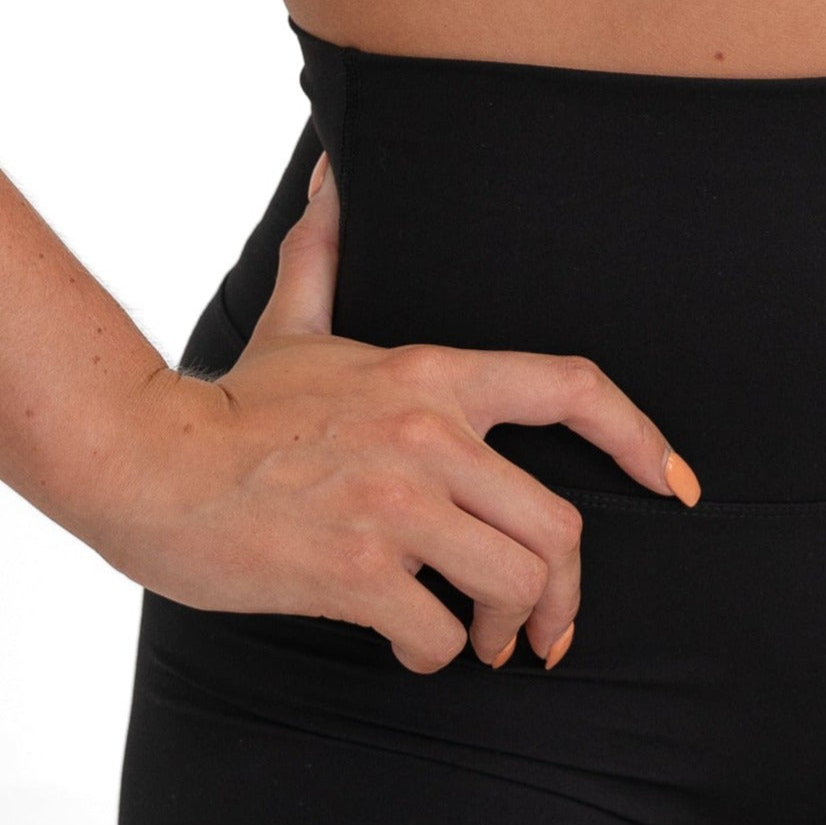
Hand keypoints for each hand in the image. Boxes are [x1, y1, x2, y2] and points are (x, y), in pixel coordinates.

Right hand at [96, 150, 699, 672]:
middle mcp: (430, 433)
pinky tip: (410, 641)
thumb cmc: (232, 404)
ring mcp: (396, 503)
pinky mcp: (356, 569)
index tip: (677, 484)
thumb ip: (326, 250)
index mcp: (434, 373)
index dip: (642, 438)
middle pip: (558, 525)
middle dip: (563, 591)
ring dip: (504, 630)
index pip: (573, 388)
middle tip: (541, 630)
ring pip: (512, 582)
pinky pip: (437, 633)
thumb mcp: (295, 319)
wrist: (148, 461)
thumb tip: (331, 173)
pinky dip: (434, 652)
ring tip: (480, 642)